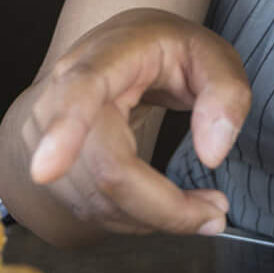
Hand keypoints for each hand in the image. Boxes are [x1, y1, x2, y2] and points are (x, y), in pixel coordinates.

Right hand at [18, 10, 248, 236]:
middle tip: (218, 214)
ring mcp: (49, 135)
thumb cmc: (169, 52)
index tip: (45, 170)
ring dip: (156, 219)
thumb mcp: (214, 55)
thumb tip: (211, 156)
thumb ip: (227, 94)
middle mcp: (64, 94)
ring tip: (201, 207)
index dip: (64, 132)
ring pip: (99, 201)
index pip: (80, 91)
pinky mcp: (53, 170)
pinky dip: (138, 220)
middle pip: (105, 170)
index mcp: (106, 56)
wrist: (120, 55)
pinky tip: (166, 205)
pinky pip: (93, 210)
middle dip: (165, 208)